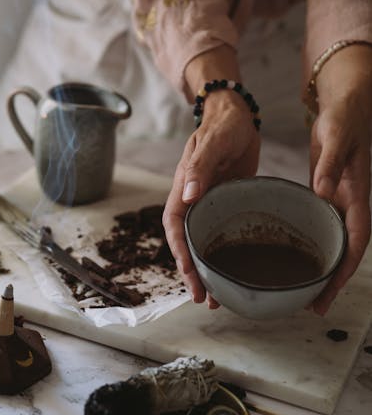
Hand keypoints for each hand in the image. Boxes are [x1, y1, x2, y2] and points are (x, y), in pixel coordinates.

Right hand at [163, 70, 259, 304]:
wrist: (239, 115)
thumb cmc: (224, 125)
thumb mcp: (213, 142)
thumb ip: (200, 167)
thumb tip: (187, 197)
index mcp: (184, 186)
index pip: (175, 225)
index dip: (180, 252)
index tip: (189, 273)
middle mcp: (193, 199)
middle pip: (186, 242)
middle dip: (191, 272)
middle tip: (203, 299)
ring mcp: (210, 203)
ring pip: (203, 242)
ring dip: (206, 269)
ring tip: (216, 299)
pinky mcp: (227, 204)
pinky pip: (221, 234)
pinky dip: (224, 255)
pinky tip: (233, 271)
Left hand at [310, 44, 371, 314]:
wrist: (346, 102)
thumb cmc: (344, 117)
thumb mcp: (337, 135)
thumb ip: (331, 162)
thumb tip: (322, 191)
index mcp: (356, 194)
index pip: (355, 240)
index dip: (344, 268)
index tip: (329, 291)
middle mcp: (350, 202)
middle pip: (345, 250)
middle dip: (333, 280)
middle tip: (314, 307)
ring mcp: (339, 199)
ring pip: (334, 241)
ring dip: (324, 267)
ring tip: (305, 294)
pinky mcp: (327, 193)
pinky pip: (322, 225)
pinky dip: (314, 244)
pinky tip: (298, 256)